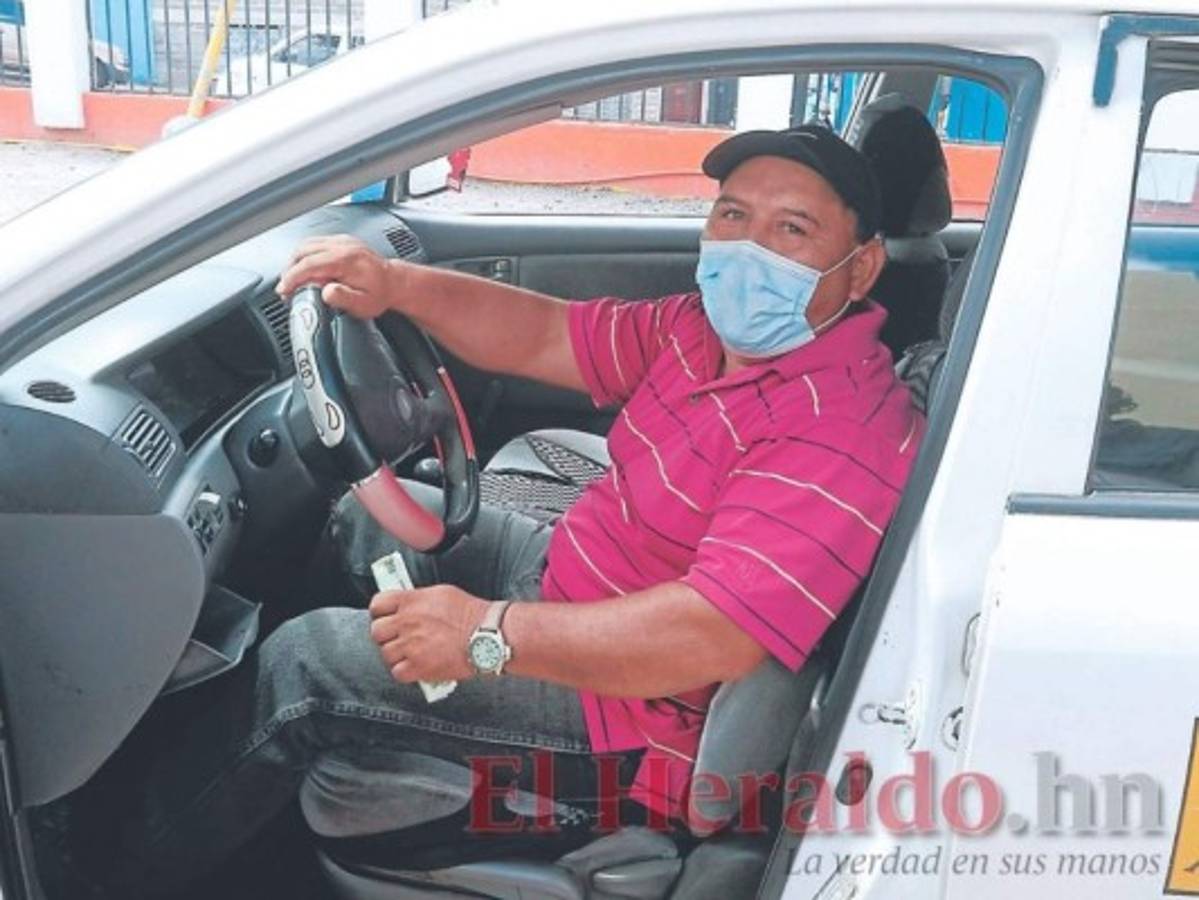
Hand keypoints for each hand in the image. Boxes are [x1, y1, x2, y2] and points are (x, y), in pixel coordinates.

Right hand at [277, 234, 407, 319]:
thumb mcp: (364, 305)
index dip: (292, 278)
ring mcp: (342, 240)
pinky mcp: (341, 241)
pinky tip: (306, 270)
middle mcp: (343, 245)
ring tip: (294, 281)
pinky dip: (305, 256)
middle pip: (303, 251)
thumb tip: (325, 292)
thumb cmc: (380, 294)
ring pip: (306, 244)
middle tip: (287, 288)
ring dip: (295, 262)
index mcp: (346, 260)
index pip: (309, 264)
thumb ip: (343, 298)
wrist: (394, 282)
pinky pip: (315, 243)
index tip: (284, 290)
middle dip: (289, 270)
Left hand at [368, 584, 489, 683]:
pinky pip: (397, 672)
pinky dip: (405, 671)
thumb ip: (418, 599)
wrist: (487, 635)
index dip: (380, 612)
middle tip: (398, 637)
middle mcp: (407, 622)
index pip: (377, 605)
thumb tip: (406, 605)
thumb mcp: (441, 593)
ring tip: (410, 653)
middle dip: (386, 635)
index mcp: (411, 601)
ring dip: (396, 655)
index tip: (386, 617)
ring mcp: (411, 645)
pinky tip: (416, 665)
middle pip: (377, 632)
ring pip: (386, 654)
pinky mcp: (419, 667)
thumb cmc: (470, 613)